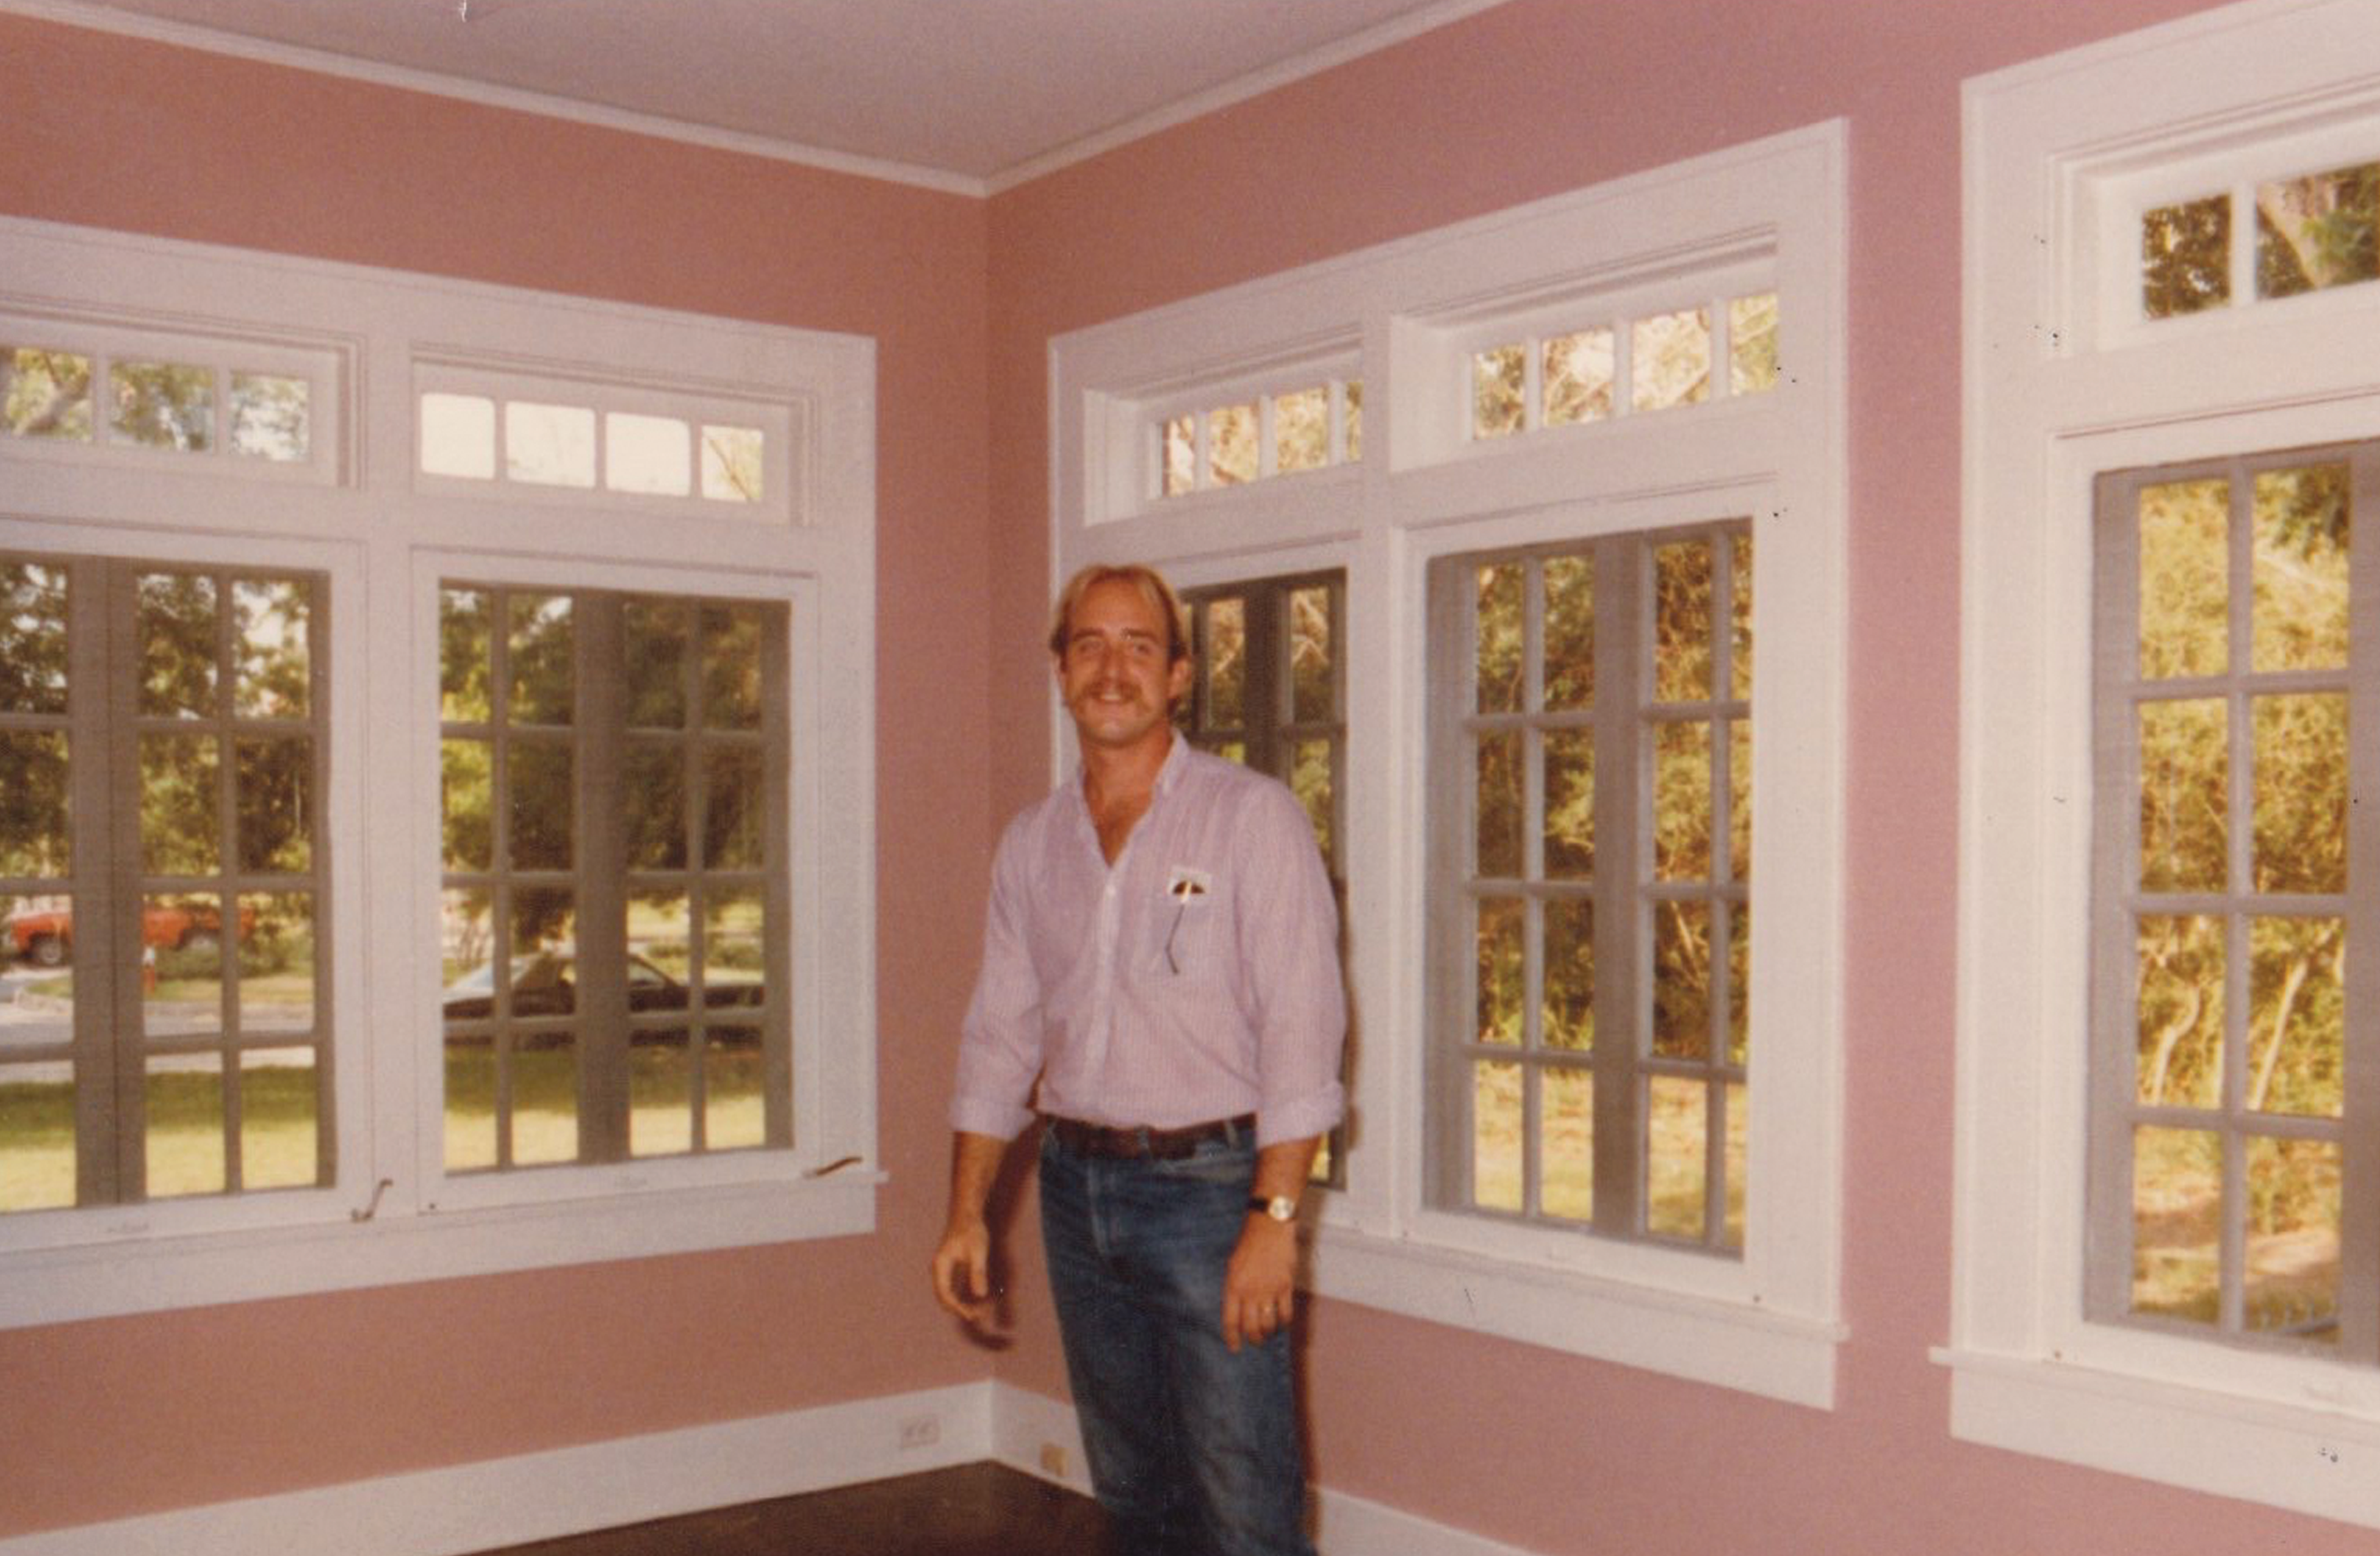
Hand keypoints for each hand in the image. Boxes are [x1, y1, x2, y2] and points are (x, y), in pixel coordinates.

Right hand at [930, 1217, 1000, 1330]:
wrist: (966, 1214)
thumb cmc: (971, 1230)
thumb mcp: (978, 1251)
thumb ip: (978, 1273)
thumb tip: (980, 1295)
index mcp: (941, 1266)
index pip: (945, 1295)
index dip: (958, 1309)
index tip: (972, 1316)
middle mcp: (939, 1270)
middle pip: (944, 1297)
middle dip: (960, 1309)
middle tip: (979, 1315)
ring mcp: (943, 1270)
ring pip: (949, 1295)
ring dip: (962, 1304)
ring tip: (981, 1310)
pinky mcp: (950, 1269)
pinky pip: (954, 1288)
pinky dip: (964, 1296)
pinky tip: (979, 1299)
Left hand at [1221, 1215, 1296, 1352]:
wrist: (1269, 1227)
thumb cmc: (1248, 1243)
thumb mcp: (1232, 1265)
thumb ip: (1234, 1287)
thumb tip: (1237, 1308)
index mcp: (1233, 1286)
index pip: (1230, 1320)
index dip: (1232, 1338)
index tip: (1234, 1348)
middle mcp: (1250, 1291)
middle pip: (1250, 1327)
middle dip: (1253, 1339)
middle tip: (1255, 1341)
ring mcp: (1269, 1290)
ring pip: (1268, 1324)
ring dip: (1268, 1332)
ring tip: (1268, 1333)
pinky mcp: (1285, 1286)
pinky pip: (1285, 1313)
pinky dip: (1284, 1322)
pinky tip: (1282, 1322)